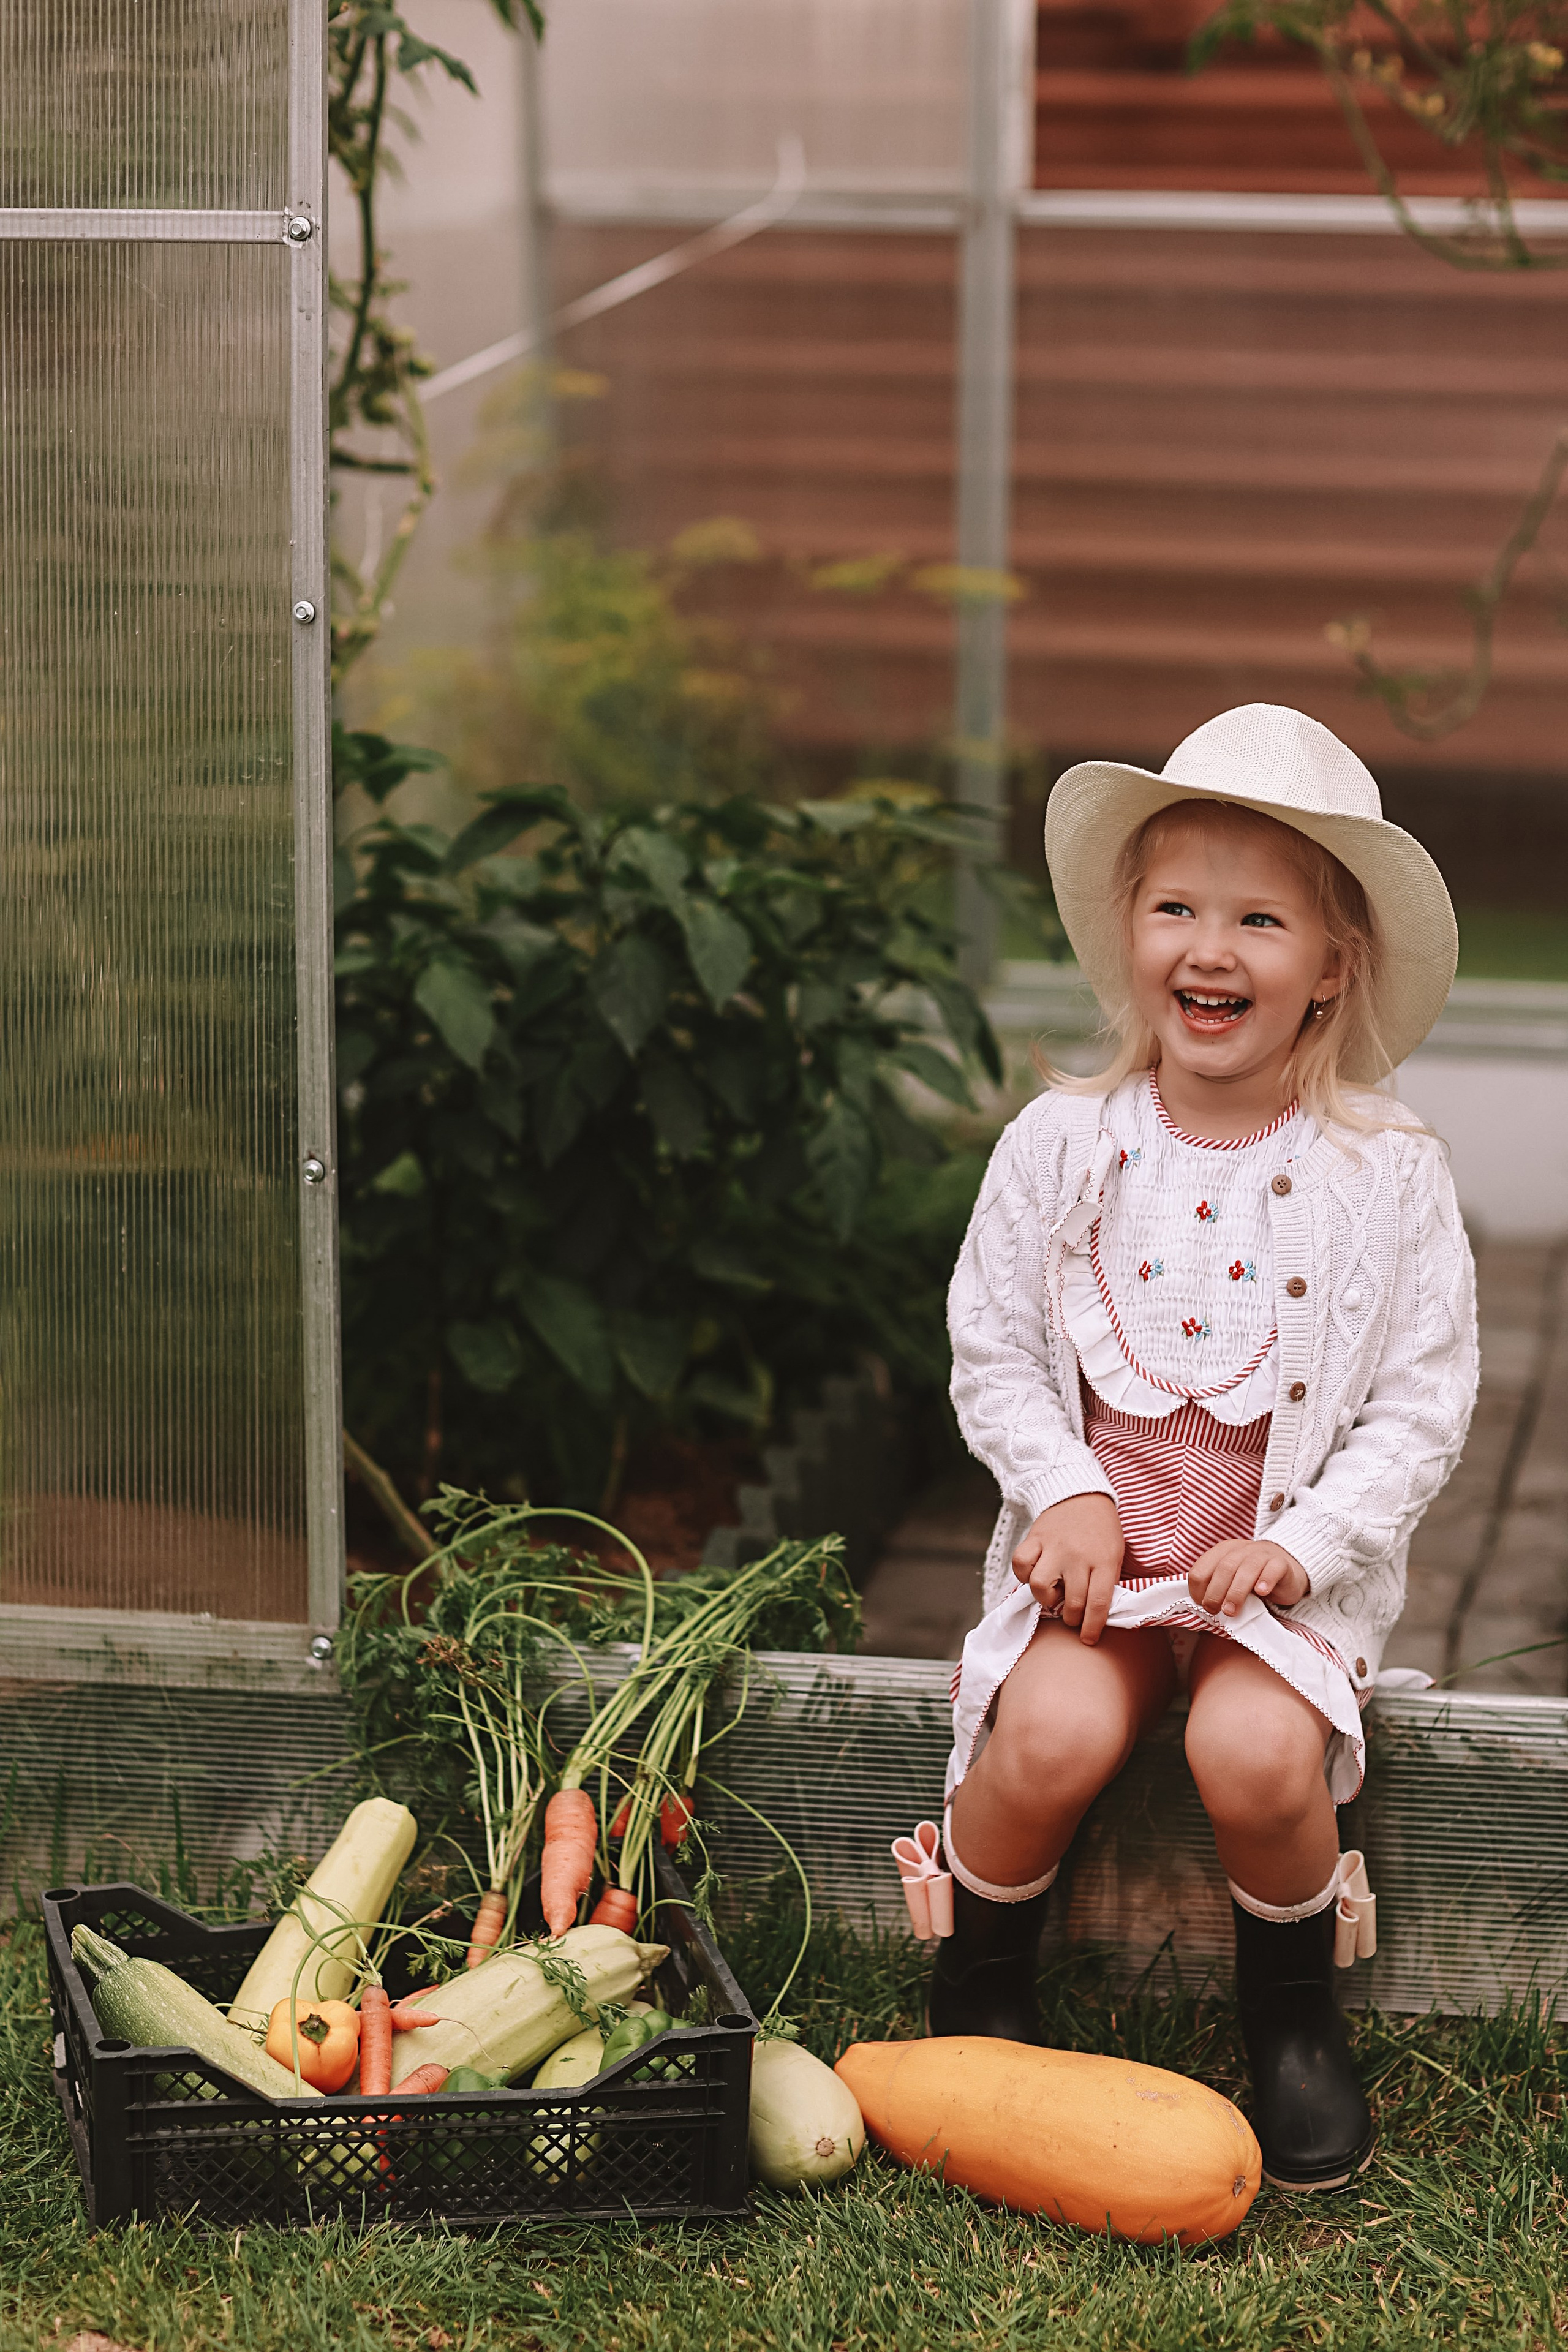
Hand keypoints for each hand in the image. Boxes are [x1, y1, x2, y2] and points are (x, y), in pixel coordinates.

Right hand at [1012, 1493, 1125, 1645]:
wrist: (1081, 1493)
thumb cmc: (1102, 1530)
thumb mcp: (1115, 1554)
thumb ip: (1105, 1582)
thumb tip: (1092, 1615)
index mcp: (1104, 1561)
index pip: (1098, 1604)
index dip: (1091, 1628)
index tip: (1087, 1639)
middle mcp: (1078, 1556)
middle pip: (1071, 1602)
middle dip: (1071, 1618)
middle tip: (1072, 1614)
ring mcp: (1054, 1547)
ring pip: (1040, 1586)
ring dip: (1045, 1598)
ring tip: (1053, 1593)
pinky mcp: (1035, 1538)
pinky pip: (1020, 1563)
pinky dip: (1023, 1574)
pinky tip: (1034, 1574)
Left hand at [1187, 1540, 1308, 1618]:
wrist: (1285, 1569)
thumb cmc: (1252, 1579)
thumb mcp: (1230, 1581)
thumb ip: (1216, 1589)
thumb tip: (1202, 1609)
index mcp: (1221, 1552)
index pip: (1201, 1569)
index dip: (1198, 1590)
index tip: (1203, 1606)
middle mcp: (1240, 1550)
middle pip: (1223, 1568)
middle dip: (1215, 1592)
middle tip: (1215, 1611)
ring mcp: (1262, 1554)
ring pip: (1246, 1569)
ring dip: (1236, 1592)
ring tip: (1232, 1611)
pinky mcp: (1281, 1563)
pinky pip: (1273, 1569)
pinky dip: (1266, 1580)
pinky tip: (1262, 1592)